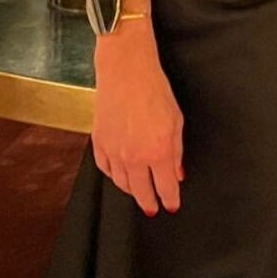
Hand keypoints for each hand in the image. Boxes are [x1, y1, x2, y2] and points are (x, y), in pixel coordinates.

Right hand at [93, 25, 184, 216]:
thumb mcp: (176, 120)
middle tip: (153, 207)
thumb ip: (176, 151)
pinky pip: (106, 169)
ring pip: (122, 184)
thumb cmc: (154, 89)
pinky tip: (120, 175)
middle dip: (149, 202)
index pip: (165, 188)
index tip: (171, 205)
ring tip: (139, 193)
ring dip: (132, 192)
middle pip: (142, 192)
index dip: (170, 199)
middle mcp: (134, 157)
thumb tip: (177, 173)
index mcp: (158, 151)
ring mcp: (114, 152)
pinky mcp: (99, 144)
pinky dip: (114, 176)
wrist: (126, 70)